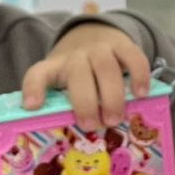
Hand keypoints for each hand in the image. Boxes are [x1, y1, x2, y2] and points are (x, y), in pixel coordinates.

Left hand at [22, 23, 150, 130]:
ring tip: (115, 119)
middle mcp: (75, 57)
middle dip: (85, 102)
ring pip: (106, 66)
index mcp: (54, 69)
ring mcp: (100, 49)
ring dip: (112, 95)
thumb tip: (70, 140)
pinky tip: (141, 95)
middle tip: (92, 125)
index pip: (38, 74)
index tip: (32, 106)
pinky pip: (133, 57)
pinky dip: (139, 76)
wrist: (92, 34)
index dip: (34, 88)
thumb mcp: (62, 85)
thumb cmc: (77, 74)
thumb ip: (63, 106)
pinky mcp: (122, 45)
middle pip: (78, 75)